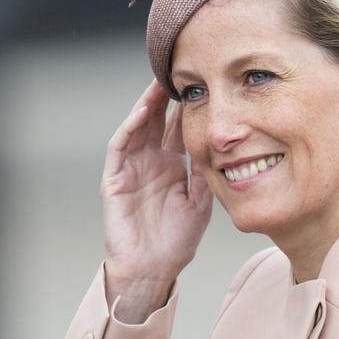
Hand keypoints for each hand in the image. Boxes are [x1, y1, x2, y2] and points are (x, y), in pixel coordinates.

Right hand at [99, 81, 212, 318]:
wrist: (153, 269)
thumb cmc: (177, 239)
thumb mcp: (201, 200)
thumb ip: (207, 171)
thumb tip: (223, 142)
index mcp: (174, 165)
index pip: (182, 127)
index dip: (191, 106)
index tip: (207, 83)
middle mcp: (153, 161)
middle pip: (160, 119)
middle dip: (169, 95)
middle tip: (182, 69)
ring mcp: (132, 168)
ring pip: (139, 126)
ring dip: (148, 103)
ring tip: (161, 81)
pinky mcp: (115, 179)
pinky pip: (120, 147)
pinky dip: (131, 128)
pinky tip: (144, 112)